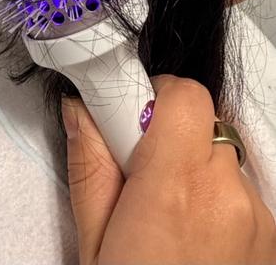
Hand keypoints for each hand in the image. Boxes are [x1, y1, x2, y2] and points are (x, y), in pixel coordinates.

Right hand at [62, 74, 275, 264]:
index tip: (127, 114)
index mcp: (175, 190)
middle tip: (139, 171)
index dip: (153, 94)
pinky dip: (218, 197)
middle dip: (168, 132)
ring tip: (168, 217)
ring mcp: (258, 218)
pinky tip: (194, 238)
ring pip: (223, 155)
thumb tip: (82, 112)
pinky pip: (242, 190)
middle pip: (203, 122)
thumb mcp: (94, 244)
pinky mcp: (274, 237)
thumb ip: (91, 166)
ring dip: (194, 166)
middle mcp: (227, 196)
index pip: (184, 95)